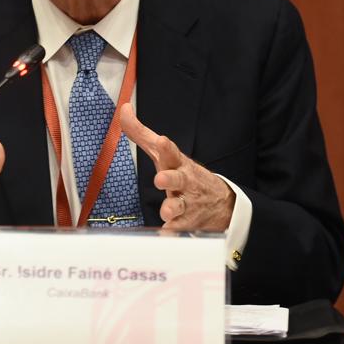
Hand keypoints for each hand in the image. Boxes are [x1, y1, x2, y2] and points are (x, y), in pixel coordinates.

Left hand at [118, 103, 233, 230]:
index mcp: (176, 163)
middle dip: (170, 178)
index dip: (166, 147)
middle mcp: (184, 182)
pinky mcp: (187, 222)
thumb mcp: (163, 153)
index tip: (161, 141)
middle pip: (178, 178)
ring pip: (180, 206)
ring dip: (172, 208)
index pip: (171, 152)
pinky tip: (167, 234)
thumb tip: (123, 109)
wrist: (219, 202)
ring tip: (167, 211)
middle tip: (161, 179)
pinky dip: (173, 232)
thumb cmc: (182, 172)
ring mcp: (187, 202)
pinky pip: (179, 229)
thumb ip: (140, 132)